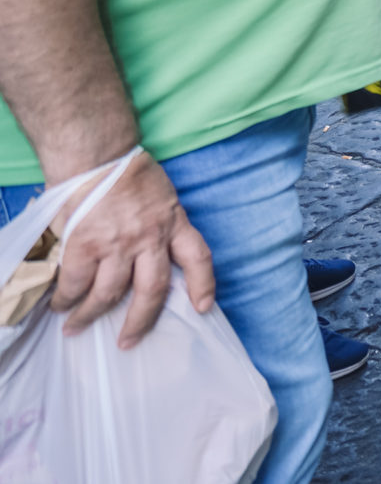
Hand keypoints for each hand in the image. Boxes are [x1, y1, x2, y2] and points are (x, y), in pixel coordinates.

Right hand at [49, 152, 213, 349]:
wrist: (97, 154)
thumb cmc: (126, 172)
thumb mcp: (159, 197)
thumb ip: (158, 225)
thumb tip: (146, 256)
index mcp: (174, 222)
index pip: (198, 257)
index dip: (203, 285)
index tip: (204, 307)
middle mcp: (151, 237)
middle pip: (153, 290)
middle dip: (141, 321)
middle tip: (128, 341)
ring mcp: (119, 243)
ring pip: (111, 293)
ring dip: (91, 315)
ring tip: (77, 327)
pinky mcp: (87, 244)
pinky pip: (78, 282)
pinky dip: (68, 298)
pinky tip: (61, 306)